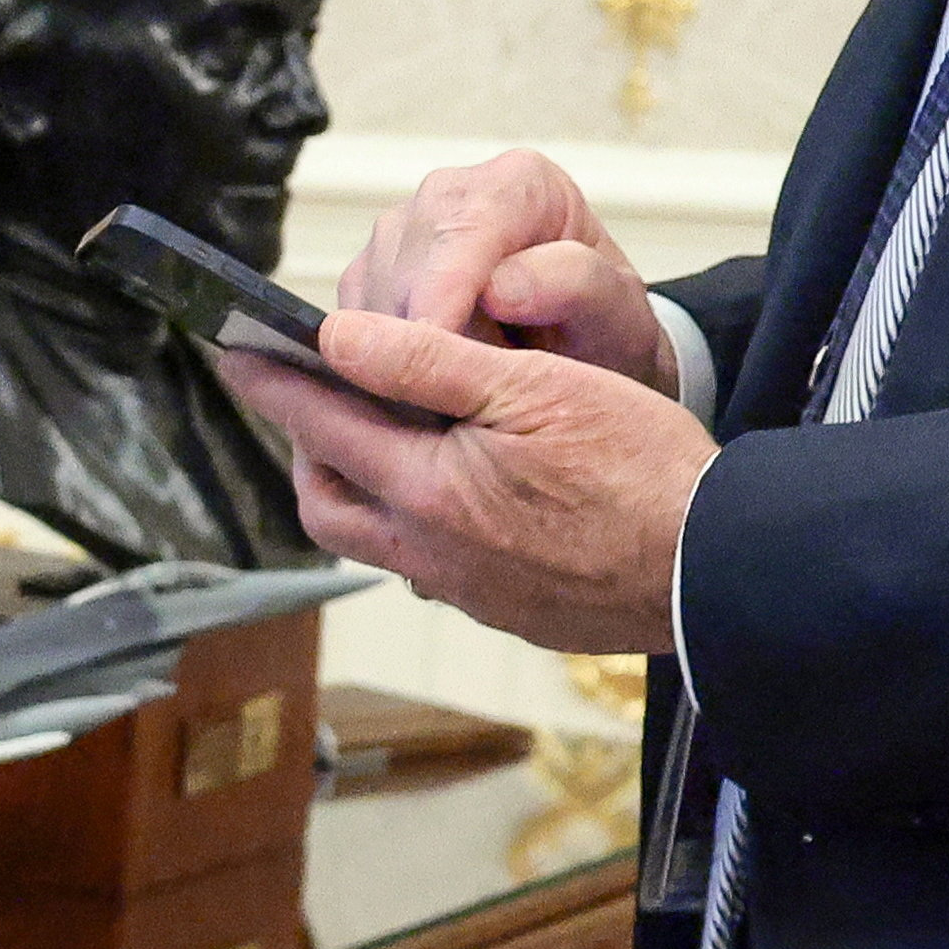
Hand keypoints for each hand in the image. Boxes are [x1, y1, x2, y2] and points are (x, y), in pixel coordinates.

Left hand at [213, 305, 713, 657]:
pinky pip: (430, 569)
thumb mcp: (533, 388)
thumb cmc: (637, 470)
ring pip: (376, 540)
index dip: (273, 382)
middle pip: (328, 502)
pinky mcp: (507, 610)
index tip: (234, 350)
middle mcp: (428, 552)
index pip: (320, 426)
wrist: (714, 569)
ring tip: (380, 443)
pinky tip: (455, 497)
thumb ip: (426, 362)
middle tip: (311, 402)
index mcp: (425, 490)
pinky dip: (417, 526)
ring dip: (360, 490)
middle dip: (306, 450)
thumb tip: (336, 338)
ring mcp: (466, 590)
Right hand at [339, 149, 682, 402]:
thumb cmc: (602, 333)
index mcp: (518, 185)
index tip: (438, 356)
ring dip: (396, 355)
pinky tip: (421, 389)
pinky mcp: (367, 275)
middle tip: (457, 402)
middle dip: (419, 337)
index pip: (462, 233)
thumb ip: (576, 288)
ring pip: (366, 298)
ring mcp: (401, 234)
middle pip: (404, 266)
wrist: (583, 359)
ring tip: (449, 398)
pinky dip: (376, 364)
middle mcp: (449, 196)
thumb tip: (500, 286)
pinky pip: (349, 324)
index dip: (443, 297)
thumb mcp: (617, 317)